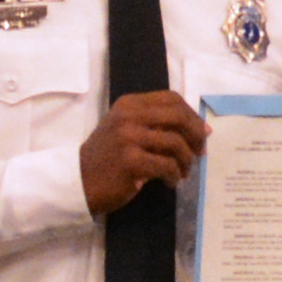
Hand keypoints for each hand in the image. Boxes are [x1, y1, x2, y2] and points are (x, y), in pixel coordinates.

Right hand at [79, 92, 209, 214]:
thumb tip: (199, 128)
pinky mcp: (131, 161)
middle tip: (200, 152)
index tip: (202, 132)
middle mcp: (129, 115)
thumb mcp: (126, 128)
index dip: (192, 115)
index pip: (171, 99)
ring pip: (175, 143)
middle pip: (178, 117)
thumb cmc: (108, 156)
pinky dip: (174, 175)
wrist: (79, 180)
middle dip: (196, 135)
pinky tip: (171, 182)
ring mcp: (128, 137)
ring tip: (183, 172)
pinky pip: (166, 165)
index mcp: (130, 104)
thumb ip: (154, 122)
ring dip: (186, 160)